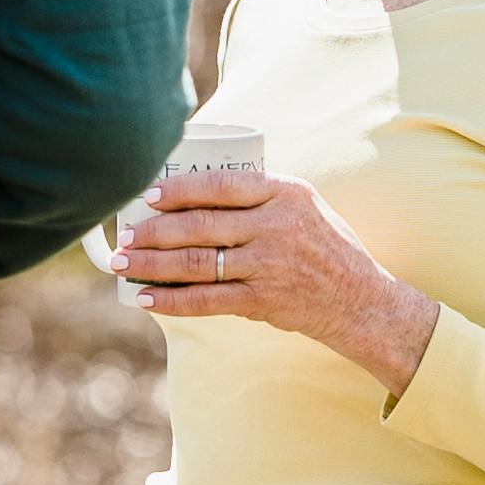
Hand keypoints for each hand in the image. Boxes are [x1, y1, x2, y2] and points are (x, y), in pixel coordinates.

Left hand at [110, 171, 437, 405]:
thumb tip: (195, 194)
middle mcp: (276, 225)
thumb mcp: (303, 207)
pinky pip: (206, 299)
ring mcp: (269, 263)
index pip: (222, 184)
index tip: (148, 194)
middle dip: (153, 230)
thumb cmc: (326, 249)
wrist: (360, 300)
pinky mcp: (263, 299)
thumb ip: (260, 197)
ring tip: (123, 264)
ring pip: (196, 261)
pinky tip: (146, 298)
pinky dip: (172, 299)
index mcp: (285, 193)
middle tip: (125, 235)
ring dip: (152, 263)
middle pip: (200, 224)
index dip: (180, 189)